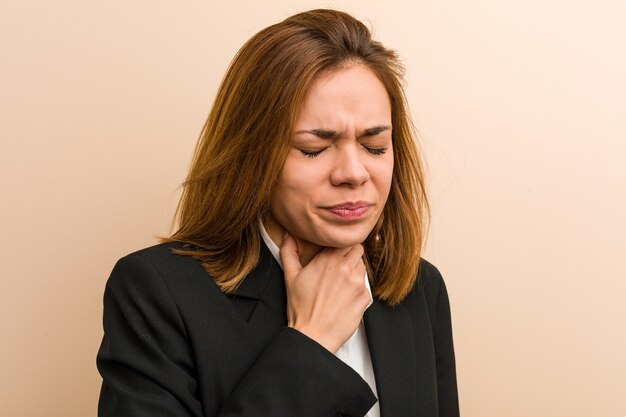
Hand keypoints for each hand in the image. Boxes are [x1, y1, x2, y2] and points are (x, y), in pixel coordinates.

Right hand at [280, 231, 370, 353]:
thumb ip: (288, 251)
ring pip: (362, 267)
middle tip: (339, 268)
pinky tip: (344, 299)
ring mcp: (358, 283)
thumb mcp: (290, 277)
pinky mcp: (365, 297)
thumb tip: (287, 234)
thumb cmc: (301, 308)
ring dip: (355, 272)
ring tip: (340, 285)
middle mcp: (346, 268)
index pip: (345, 240)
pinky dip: (358, 290)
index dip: (341, 245)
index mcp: (328, 259)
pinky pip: (365, 286)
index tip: (335, 252)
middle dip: (350, 256)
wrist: (313, 335)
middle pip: (357, 250)